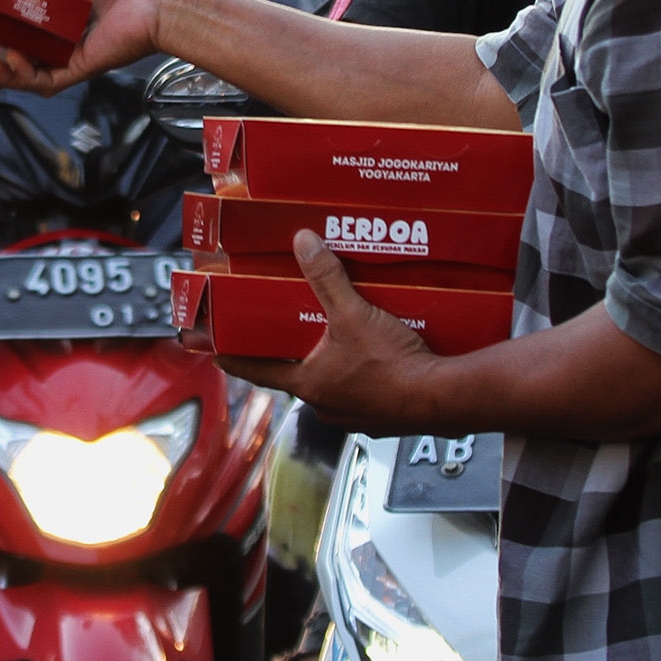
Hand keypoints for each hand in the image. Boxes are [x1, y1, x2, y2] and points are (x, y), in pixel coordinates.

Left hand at [220, 232, 446, 434]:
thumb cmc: (394, 365)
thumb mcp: (354, 314)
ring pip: (334, 387)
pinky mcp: (383, 418)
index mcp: (309, 384)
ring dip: (334, 366)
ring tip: (341, 340)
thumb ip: (328, 278)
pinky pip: (366, 394)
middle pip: (299, 376)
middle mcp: (325, 406)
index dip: (236, 360)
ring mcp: (355, 416)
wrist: (442, 397)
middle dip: (296, 354)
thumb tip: (304, 243)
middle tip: (292, 332)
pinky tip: (379, 358)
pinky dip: (366, 377)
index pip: (258, 372)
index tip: (217, 354)